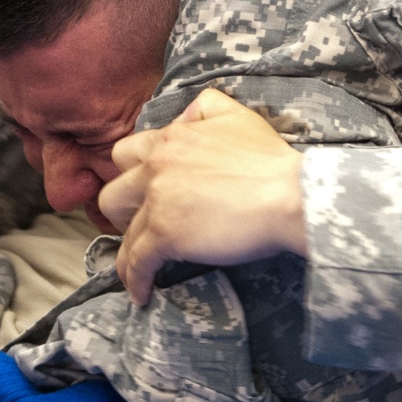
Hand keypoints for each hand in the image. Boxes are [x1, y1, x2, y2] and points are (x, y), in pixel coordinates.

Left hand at [98, 89, 306, 305]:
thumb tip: (184, 117)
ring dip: (128, 248)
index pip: (127, 154)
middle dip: (124, 210)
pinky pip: (136, 262)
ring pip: (122, 232)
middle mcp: (156, 167)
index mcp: (171, 139)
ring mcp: (158, 202)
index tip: (145, 192)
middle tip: (144, 224)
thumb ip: (205, 107)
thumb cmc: (270, 159)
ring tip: (139, 263)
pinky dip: (136, 280)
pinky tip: (142, 294)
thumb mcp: (237, 115)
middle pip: (112, 192)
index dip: (134, 175)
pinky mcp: (165, 235)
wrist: (289, 194)